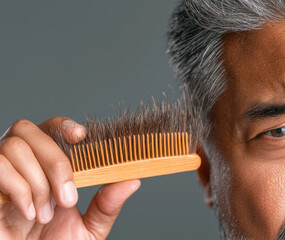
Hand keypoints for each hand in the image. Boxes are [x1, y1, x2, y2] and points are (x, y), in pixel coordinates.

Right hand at [0, 117, 140, 239]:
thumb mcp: (88, 229)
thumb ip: (107, 204)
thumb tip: (133, 179)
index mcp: (48, 169)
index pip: (51, 130)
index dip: (64, 125)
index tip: (81, 136)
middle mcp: (22, 166)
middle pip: (31, 130)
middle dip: (55, 160)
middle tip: (68, 197)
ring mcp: (2, 176)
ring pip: (14, 145)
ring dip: (37, 180)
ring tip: (44, 214)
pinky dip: (17, 187)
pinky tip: (28, 212)